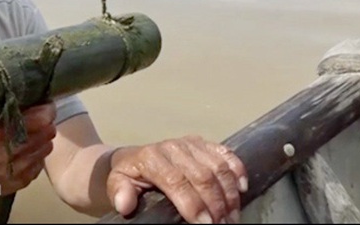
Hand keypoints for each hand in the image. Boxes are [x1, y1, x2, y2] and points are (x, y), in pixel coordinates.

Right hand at [0, 102, 56, 196]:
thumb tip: (17, 93)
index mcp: (6, 130)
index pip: (43, 117)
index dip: (46, 109)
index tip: (44, 104)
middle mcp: (18, 149)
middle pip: (49, 131)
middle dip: (46, 123)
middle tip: (38, 119)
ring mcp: (22, 167)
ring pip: (47, 147)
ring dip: (42, 140)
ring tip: (30, 136)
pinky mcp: (23, 180)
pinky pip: (39, 164)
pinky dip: (35, 157)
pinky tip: (23, 153)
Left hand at [107, 135, 247, 223]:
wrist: (132, 157)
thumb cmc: (128, 175)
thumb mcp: (117, 183)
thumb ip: (120, 192)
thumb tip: (125, 203)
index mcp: (152, 157)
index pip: (177, 182)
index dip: (193, 205)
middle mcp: (173, 146)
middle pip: (202, 177)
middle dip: (216, 205)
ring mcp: (190, 143)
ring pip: (217, 167)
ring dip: (229, 195)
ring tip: (232, 217)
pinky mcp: (203, 143)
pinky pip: (225, 153)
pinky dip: (237, 169)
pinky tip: (243, 189)